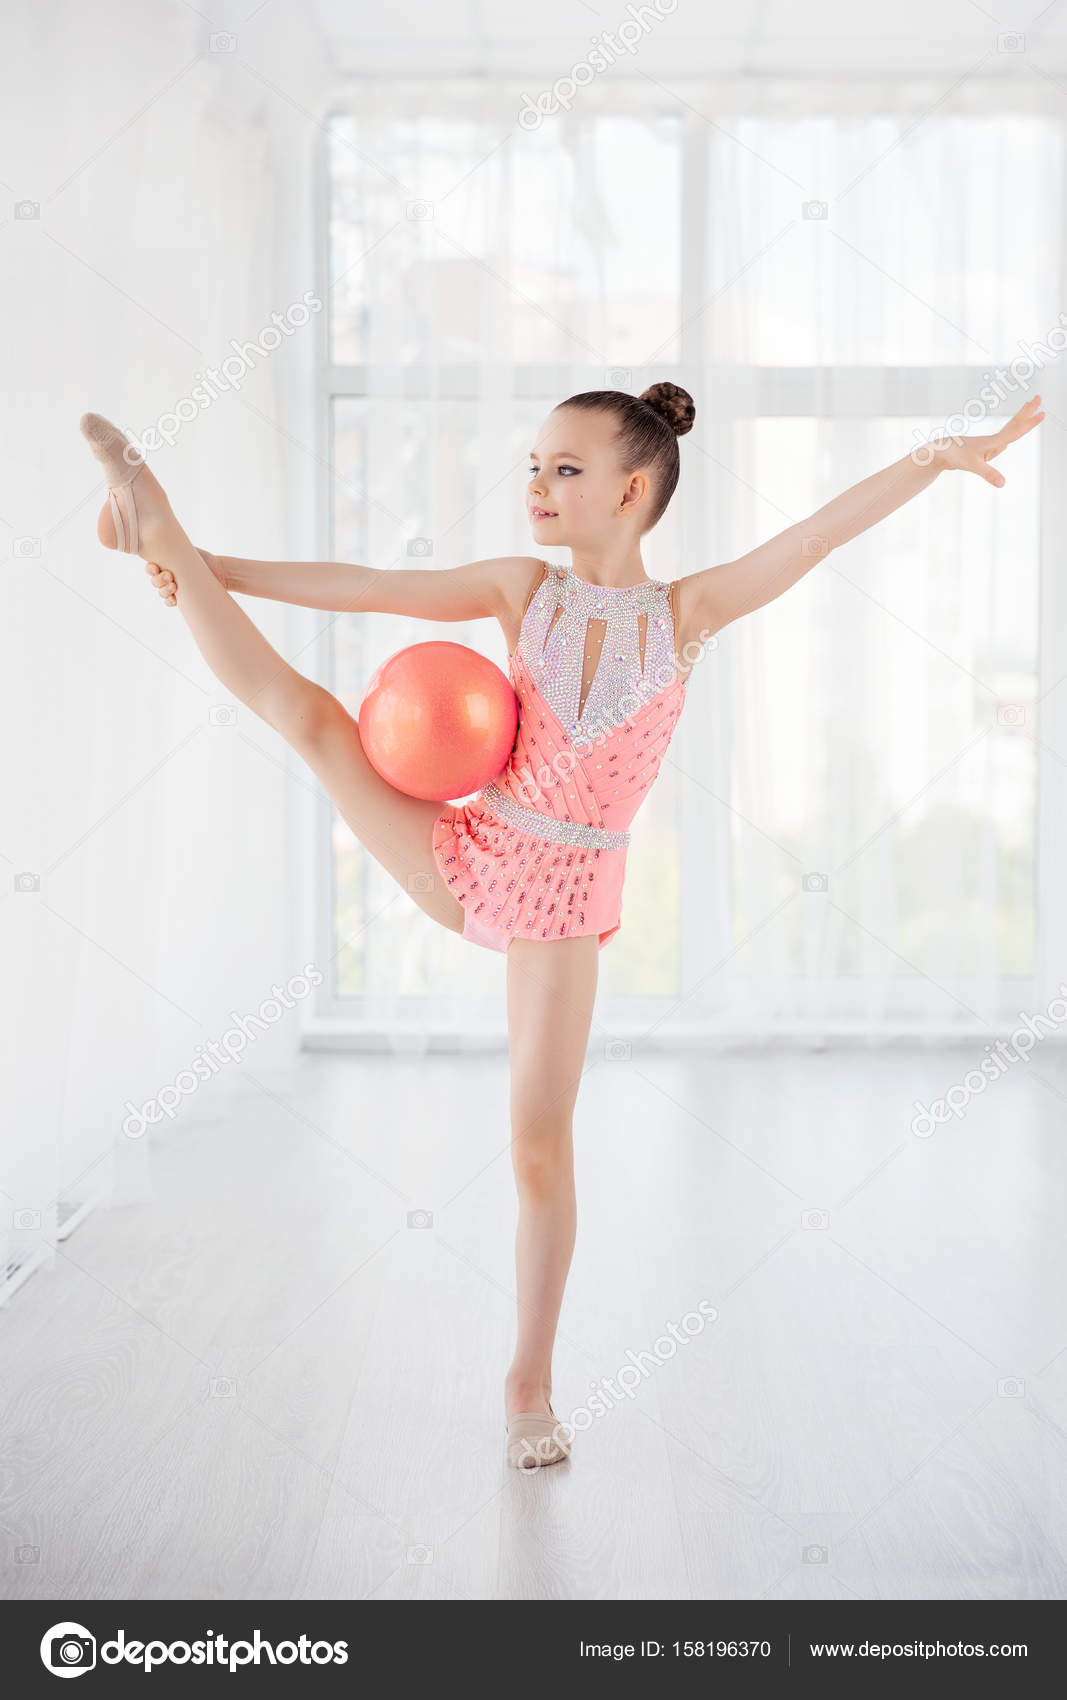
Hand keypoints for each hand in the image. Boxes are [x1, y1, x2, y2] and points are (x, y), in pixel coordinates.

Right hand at [144, 548, 224, 605]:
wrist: (218, 571)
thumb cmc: (201, 559)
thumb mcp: (188, 550)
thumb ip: (175, 548)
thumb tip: (164, 538)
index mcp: (164, 564)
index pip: (150, 568)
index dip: (150, 569)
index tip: (156, 568)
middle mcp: (166, 576)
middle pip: (154, 581)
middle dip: (159, 580)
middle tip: (170, 576)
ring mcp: (172, 588)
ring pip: (161, 592)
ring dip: (164, 591)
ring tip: (174, 586)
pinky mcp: (181, 598)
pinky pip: (169, 602)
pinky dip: (169, 601)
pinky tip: (174, 599)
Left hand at [922, 395, 1044, 485]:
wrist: (940, 452)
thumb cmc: (956, 456)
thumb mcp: (973, 466)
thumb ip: (988, 474)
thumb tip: (1003, 483)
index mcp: (993, 441)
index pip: (1016, 431)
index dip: (1029, 423)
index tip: (1041, 411)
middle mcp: (992, 440)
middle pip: (1014, 424)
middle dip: (1026, 412)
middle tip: (1038, 397)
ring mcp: (987, 445)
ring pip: (1007, 432)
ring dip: (1019, 421)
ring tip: (1030, 407)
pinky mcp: (981, 450)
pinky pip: (998, 444)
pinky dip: (1004, 439)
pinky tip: (1004, 443)